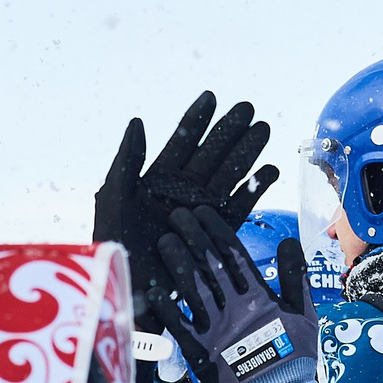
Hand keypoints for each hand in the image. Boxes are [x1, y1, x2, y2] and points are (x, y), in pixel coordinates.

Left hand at [93, 92, 279, 326]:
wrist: (130, 286)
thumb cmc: (115, 242)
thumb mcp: (113, 197)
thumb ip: (128, 160)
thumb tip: (139, 122)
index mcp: (156, 178)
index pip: (181, 141)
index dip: (196, 120)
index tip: (212, 97)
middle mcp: (182, 190)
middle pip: (211, 153)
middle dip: (229, 130)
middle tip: (248, 108)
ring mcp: (201, 209)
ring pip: (229, 174)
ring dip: (246, 152)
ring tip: (263, 130)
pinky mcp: (216, 231)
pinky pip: (240, 206)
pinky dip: (255, 189)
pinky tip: (269, 170)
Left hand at [153, 206, 318, 382]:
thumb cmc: (295, 354)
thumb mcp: (304, 312)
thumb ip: (295, 276)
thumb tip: (289, 242)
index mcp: (258, 296)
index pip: (233, 254)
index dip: (216, 230)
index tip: (202, 212)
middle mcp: (233, 307)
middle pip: (208, 264)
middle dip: (191, 236)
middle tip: (176, 216)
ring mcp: (214, 329)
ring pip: (190, 288)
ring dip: (175, 262)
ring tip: (162, 240)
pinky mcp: (199, 351)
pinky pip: (177, 326)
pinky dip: (165, 309)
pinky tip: (152, 289)